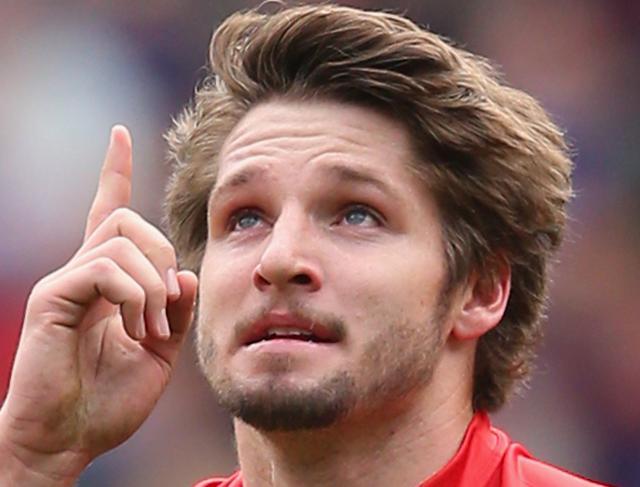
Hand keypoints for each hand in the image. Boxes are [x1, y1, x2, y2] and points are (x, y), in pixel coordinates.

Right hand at [0, 126, 197, 484]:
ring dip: (153, 286)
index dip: (114, 171)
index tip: (120, 133)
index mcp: (108, 280)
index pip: (110, 211)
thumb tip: (184, 271)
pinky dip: (135, 296)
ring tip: (150, 329)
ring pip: (124, 239)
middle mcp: (84, 270)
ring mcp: (66, 280)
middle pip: (130, 219)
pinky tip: (136, 328)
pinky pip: (107, 267)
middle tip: (166, 307)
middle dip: (164, 254)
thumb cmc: (110, 397)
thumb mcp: (160, 350)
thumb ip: (176, 309)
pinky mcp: (54, 297)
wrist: (69, 438)